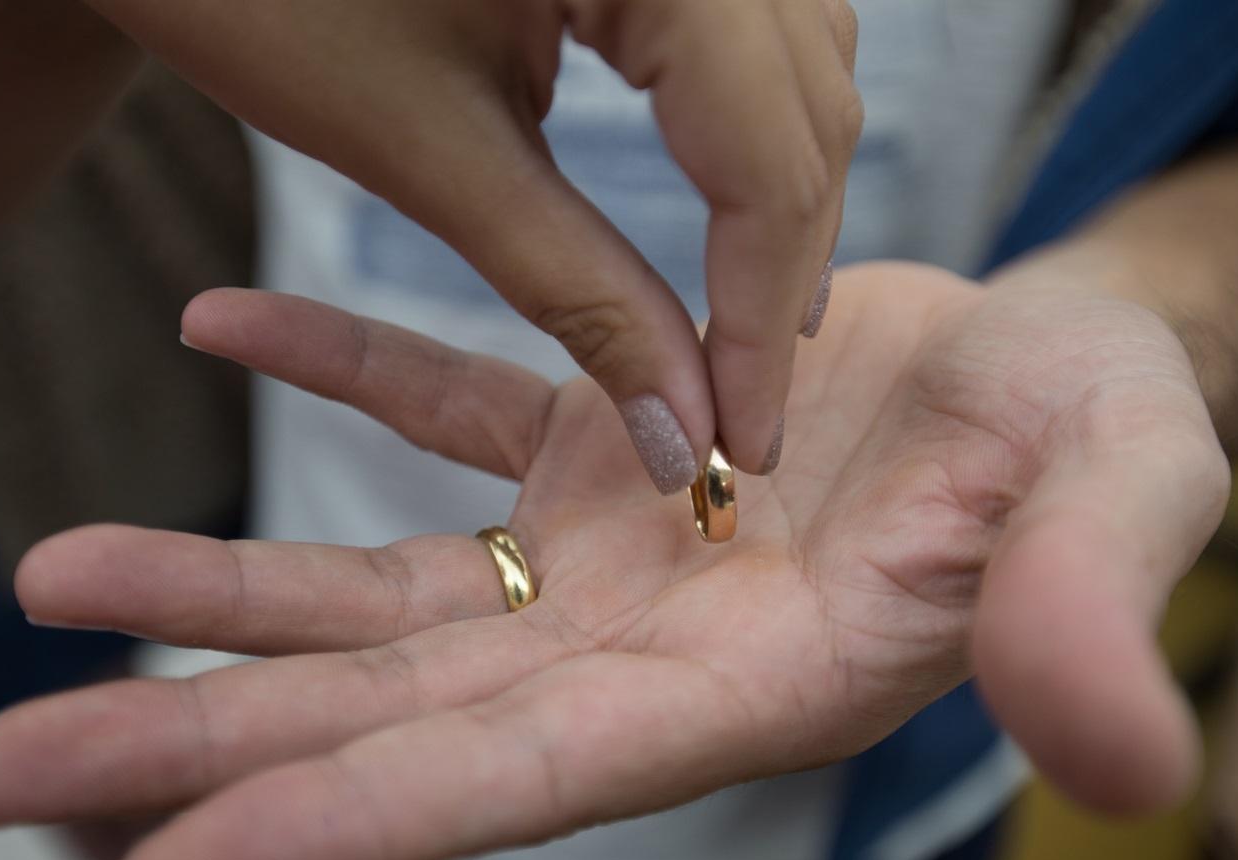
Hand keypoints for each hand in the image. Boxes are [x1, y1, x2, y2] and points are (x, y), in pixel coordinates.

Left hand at [0, 263, 1228, 859]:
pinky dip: (336, 361)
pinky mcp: (602, 437)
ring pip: (387, 582)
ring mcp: (610, 541)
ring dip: (220, 583)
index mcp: (747, 686)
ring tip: (51, 576)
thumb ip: (1088, 618)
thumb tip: (1124, 764)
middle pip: (398, 707)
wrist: (1064, 367)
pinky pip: (442, 405)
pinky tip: (224, 319)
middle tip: (0, 767)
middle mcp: (647, 642)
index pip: (522, 782)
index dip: (344, 832)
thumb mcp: (1120, 501)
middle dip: (203, 744)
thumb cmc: (1108, 435)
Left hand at [82, 0, 861, 483]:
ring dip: (782, 198)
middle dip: (785, 266)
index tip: (749, 440)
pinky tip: (733, 198)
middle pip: (809, 109)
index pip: (770, 155)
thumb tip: (679, 425)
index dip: (762, 313)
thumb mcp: (428, 146)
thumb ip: (574, 287)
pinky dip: (754, 123)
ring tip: (749, 323)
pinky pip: (765, 24)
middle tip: (751, 406)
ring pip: (806, 64)